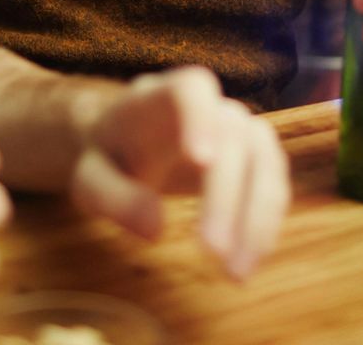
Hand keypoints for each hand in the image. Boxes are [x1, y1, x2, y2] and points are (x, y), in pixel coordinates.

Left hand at [69, 67, 289, 279]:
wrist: (131, 143)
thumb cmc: (111, 156)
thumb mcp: (90, 177)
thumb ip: (112, 196)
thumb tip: (154, 229)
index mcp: (163, 97)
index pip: (192, 88)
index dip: (201, 117)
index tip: (201, 161)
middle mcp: (213, 107)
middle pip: (234, 138)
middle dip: (226, 196)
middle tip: (211, 251)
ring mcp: (240, 130)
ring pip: (265, 160)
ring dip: (257, 216)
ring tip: (237, 272)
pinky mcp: (256, 159)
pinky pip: (273, 185)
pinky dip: (265, 224)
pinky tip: (248, 262)